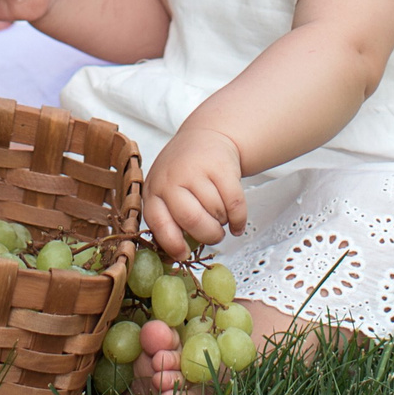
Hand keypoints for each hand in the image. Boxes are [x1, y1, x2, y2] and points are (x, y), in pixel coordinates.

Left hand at [140, 122, 246, 261]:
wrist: (205, 135)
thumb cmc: (183, 172)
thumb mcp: (165, 191)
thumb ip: (168, 219)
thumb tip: (174, 259)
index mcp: (154, 190)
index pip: (159, 223)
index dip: (172, 244)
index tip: (184, 255)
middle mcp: (172, 178)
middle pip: (191, 220)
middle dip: (207, 235)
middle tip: (213, 236)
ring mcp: (196, 170)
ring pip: (215, 212)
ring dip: (222, 222)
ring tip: (219, 216)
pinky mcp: (221, 166)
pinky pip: (235, 203)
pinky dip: (239, 219)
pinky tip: (236, 222)